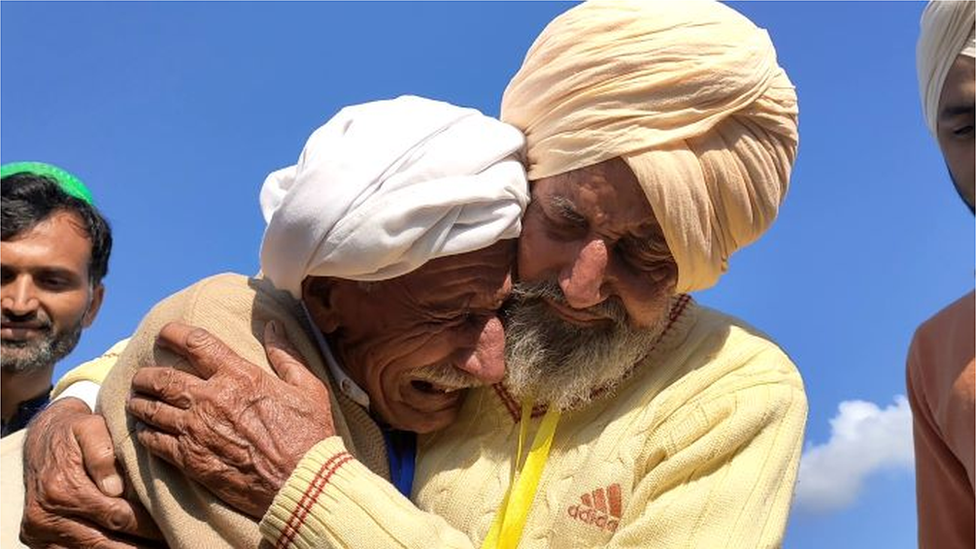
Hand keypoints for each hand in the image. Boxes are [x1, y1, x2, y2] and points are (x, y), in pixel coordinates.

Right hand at [20, 397, 162, 548]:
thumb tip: (115, 487)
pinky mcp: (36, 540)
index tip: (169, 530)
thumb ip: (103, 454)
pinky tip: (127, 548)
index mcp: (62, 488)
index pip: (115, 516)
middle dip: (138, 548)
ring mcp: (38, 531)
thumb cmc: (74, 432)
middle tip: (168, 547)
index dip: (146, 527)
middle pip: (103, 543)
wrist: (41, 439)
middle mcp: (46, 515)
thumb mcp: (89, 428)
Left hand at [127, 320, 334, 517]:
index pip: (196, 343)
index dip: (174, 333)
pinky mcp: (190, 460)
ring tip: (137, 400)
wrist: (302, 483)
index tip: (165, 333)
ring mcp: (196, 430)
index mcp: (239, 376)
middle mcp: (211, 399)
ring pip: (151, 409)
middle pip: (162, 377)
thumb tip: (273, 326)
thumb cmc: (310, 435)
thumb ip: (286, 355)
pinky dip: (145, 434)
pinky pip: (154, 442)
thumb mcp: (308, 388)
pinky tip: (145, 432)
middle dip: (147, 374)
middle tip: (142, 375)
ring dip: (140, 402)